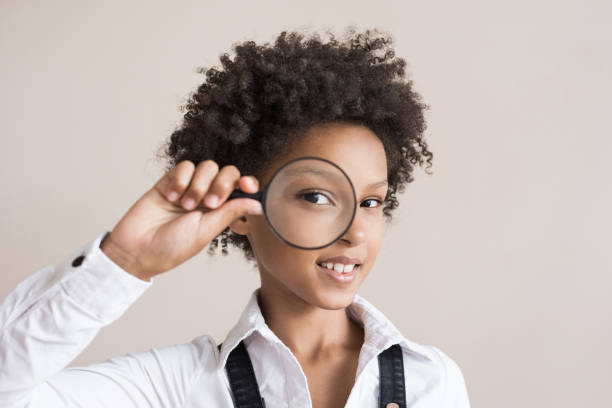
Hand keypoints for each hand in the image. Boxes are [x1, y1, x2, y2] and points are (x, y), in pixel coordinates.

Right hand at [100, 160, 261, 280]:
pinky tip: (172, 196)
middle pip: (226, 172)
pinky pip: (185, 166)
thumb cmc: (173, 247)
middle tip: (209, 203)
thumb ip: (231, 212)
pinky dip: (181, 179)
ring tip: (186, 205)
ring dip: (199, 184)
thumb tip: (259, 204)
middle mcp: (207, 197)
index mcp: (221, 211)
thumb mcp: (207, 230)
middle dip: (222, 184)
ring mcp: (189, 188)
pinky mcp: (170, 181)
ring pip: (207, 166)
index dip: (247, 184)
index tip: (247, 186)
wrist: (138, 249)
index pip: (240, 189)